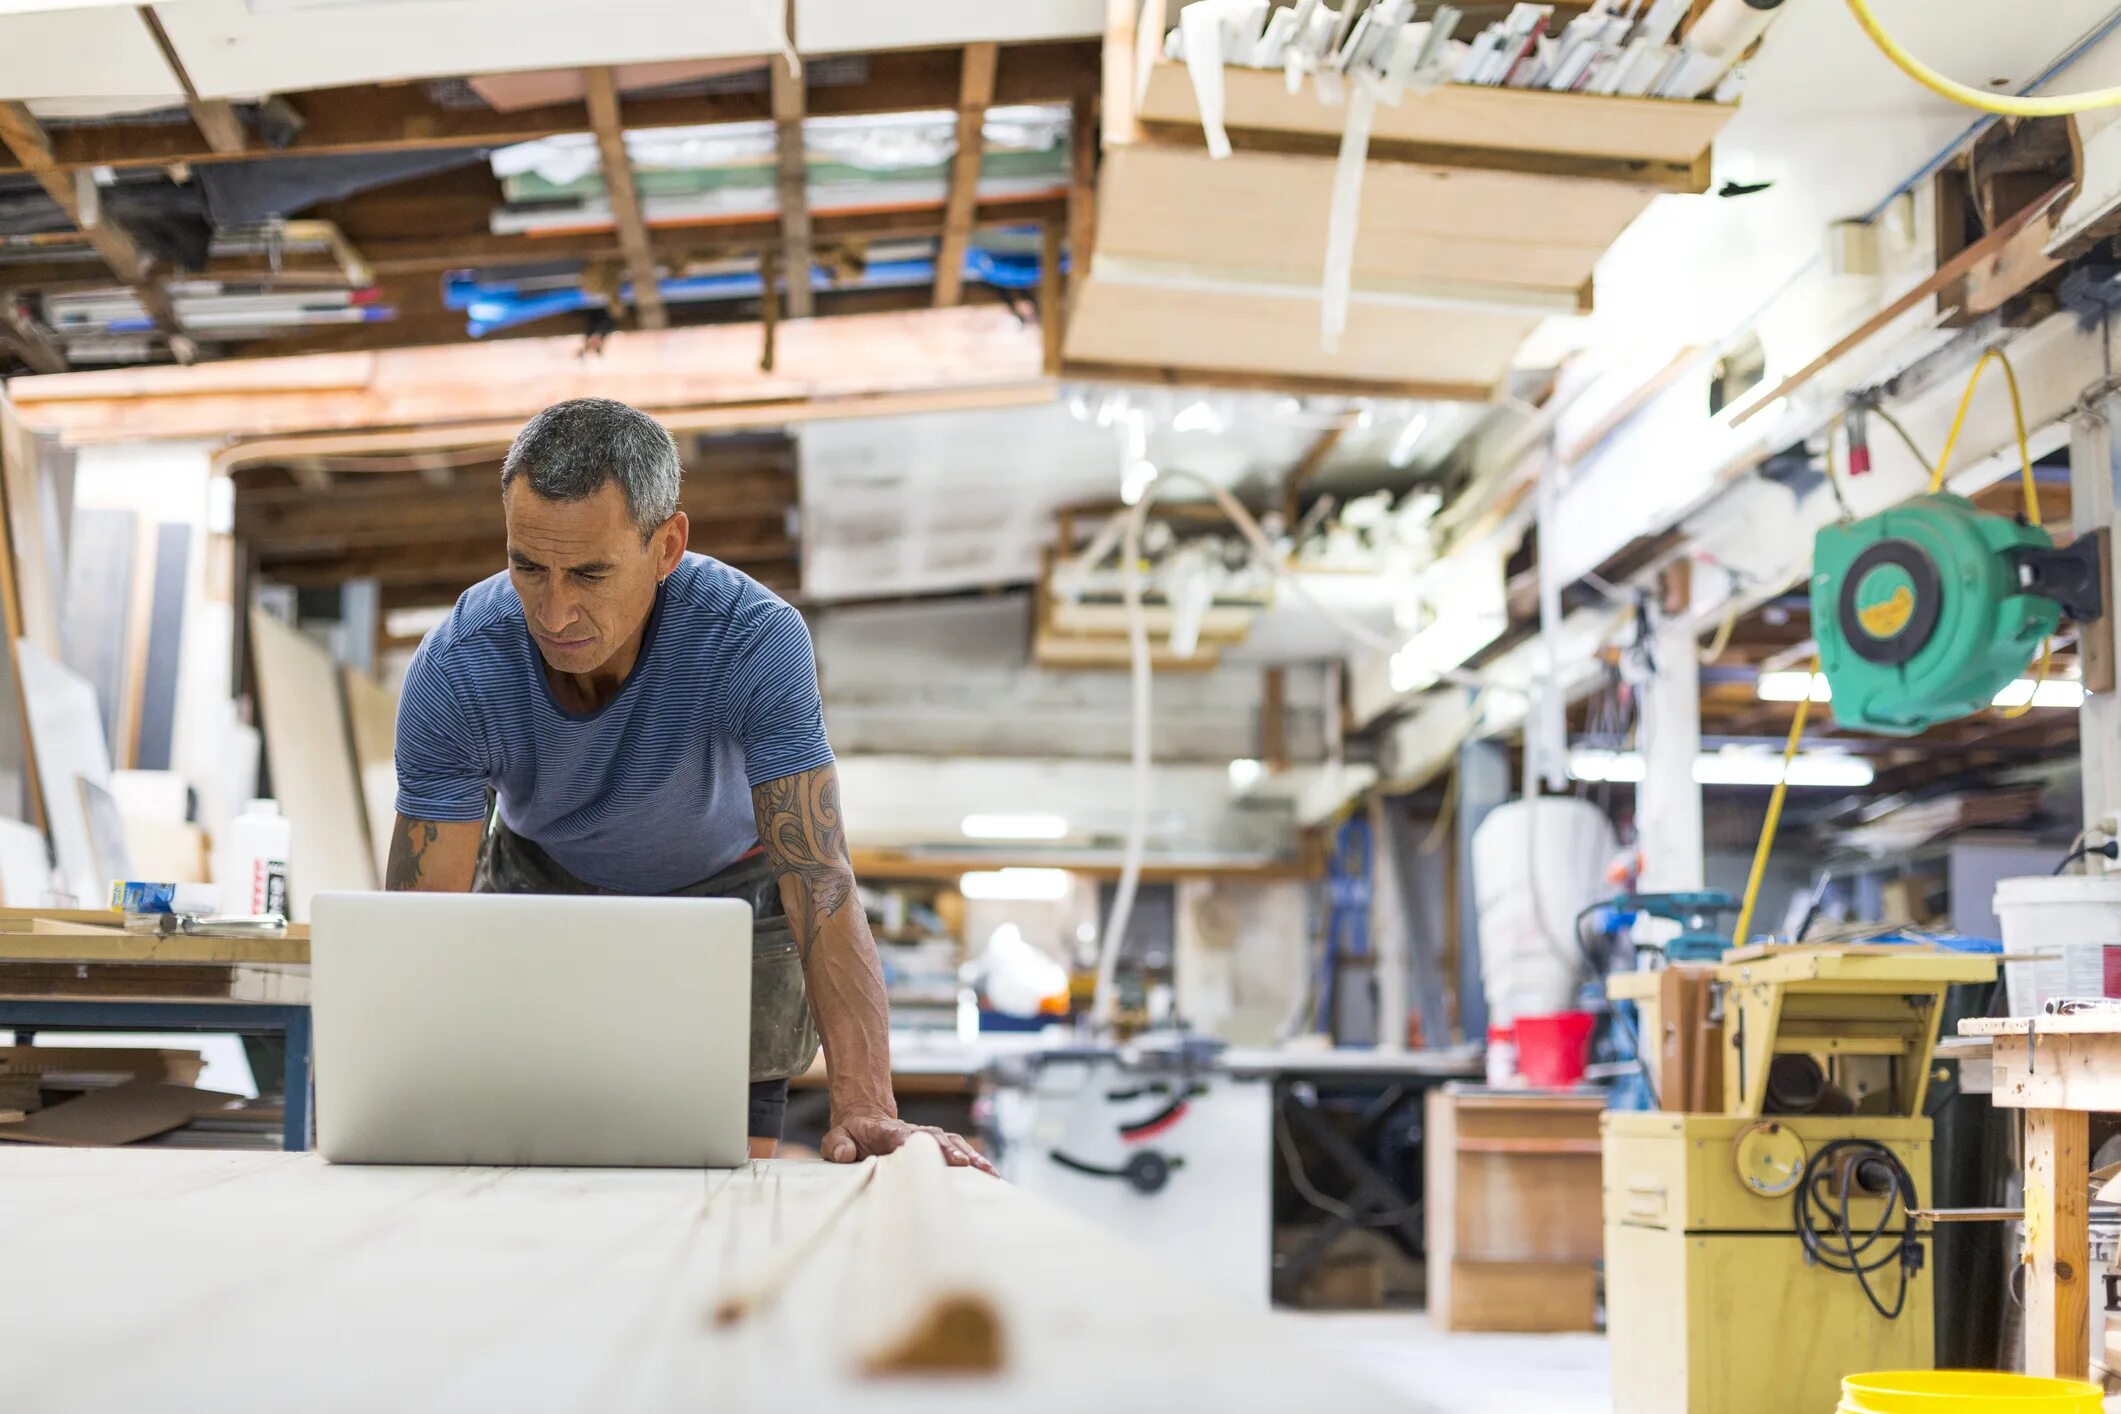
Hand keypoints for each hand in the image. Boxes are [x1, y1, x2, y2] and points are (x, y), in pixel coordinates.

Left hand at [824, 1111, 998, 1176]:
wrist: (865, 1119)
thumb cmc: (851, 1134)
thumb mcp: (835, 1137)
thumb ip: (836, 1144)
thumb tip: (843, 1153)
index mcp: (888, 1133)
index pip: (906, 1138)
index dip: (923, 1146)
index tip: (937, 1154)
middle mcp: (912, 1132)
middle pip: (936, 1139)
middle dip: (952, 1152)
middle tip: (969, 1166)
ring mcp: (925, 1137)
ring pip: (952, 1142)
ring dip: (971, 1156)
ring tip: (990, 1173)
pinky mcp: (934, 1145)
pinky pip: (957, 1149)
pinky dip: (974, 1159)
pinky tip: (991, 1173)